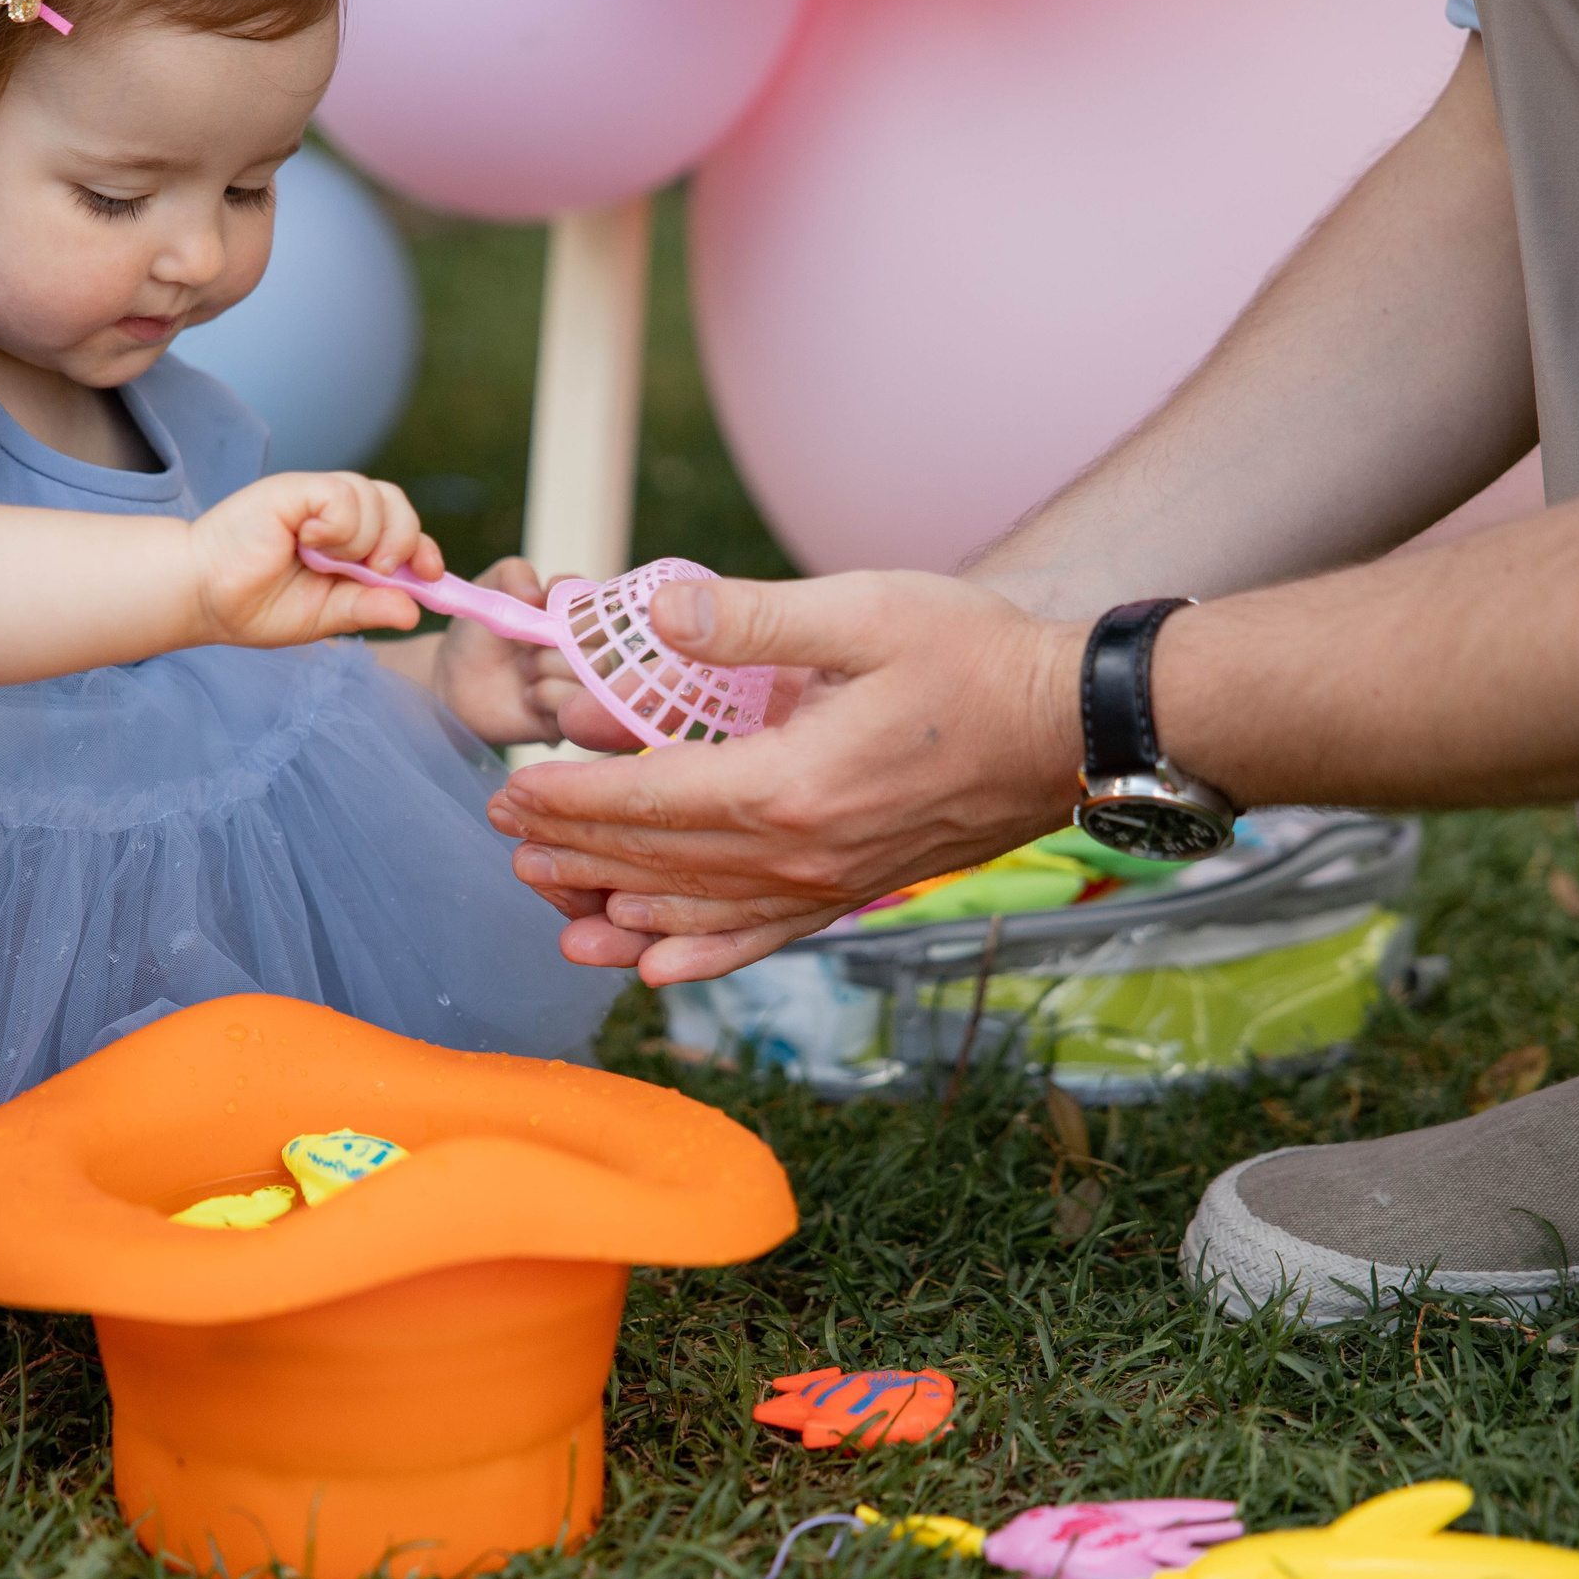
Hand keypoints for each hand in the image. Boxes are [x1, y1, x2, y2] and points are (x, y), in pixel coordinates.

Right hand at [188, 471, 440, 648]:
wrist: (202, 597)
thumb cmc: (254, 605)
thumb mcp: (324, 617)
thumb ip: (367, 609)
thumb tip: (413, 612)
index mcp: (348, 542)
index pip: (403, 529)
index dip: (423, 548)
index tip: (430, 574)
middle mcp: (336, 512)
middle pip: (398, 504)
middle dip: (402, 543)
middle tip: (373, 572)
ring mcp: (315, 497)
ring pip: (375, 498)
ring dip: (361, 540)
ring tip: (321, 560)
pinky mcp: (295, 487)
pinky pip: (344, 495)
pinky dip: (338, 524)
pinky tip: (308, 541)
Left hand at [430, 558, 588, 745]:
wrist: (454, 682)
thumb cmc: (477, 635)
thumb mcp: (489, 589)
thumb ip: (514, 573)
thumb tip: (538, 596)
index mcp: (575, 613)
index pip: (599, 600)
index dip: (569, 603)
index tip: (537, 604)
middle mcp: (586, 647)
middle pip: (600, 637)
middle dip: (555, 637)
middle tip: (523, 644)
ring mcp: (582, 682)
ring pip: (592, 671)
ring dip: (546, 667)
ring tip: (523, 672)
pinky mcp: (573, 715)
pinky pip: (577, 704)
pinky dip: (546, 697)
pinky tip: (528, 697)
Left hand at [486, 571, 1088, 982]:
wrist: (1072, 728)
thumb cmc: (973, 656)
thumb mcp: (862, 611)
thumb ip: (750, 619)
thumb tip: (653, 613)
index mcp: (790, 781)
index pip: (650, 798)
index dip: (571, 797)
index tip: (512, 789)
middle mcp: (802, 852)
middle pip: (661, 862)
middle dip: (576, 848)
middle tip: (506, 835)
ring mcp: (829, 884)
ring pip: (699, 913)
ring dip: (619, 907)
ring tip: (554, 903)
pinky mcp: (855, 893)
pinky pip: (761, 938)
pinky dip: (701, 955)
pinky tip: (655, 967)